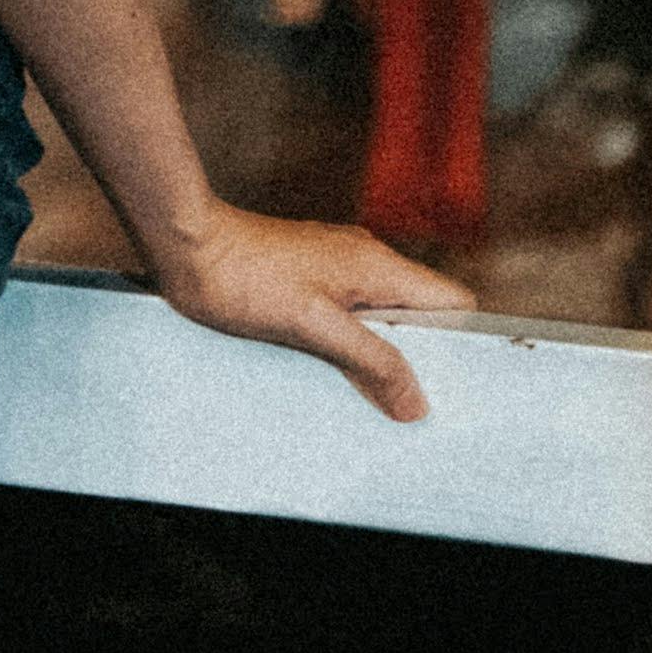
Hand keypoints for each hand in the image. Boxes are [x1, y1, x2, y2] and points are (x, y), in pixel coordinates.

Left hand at [154, 206, 478, 422]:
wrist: (185, 245)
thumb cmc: (244, 278)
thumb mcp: (313, 326)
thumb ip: (370, 360)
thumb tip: (417, 403)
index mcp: (378, 266)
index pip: (453, 301)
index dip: (466, 342)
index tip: (458, 389)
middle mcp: (365, 261)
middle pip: (420, 315)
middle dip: (423, 359)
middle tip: (413, 407)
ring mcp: (335, 267)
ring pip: (383, 318)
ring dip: (383, 355)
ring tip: (377, 400)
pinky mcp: (309, 277)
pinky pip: (350, 315)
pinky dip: (353, 344)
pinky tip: (336, 373)